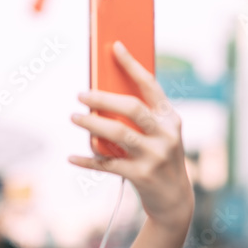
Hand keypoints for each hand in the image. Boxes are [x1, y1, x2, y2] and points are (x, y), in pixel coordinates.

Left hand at [69, 41, 193, 231]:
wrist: (175, 199)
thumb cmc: (161, 158)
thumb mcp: (160, 135)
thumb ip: (141, 118)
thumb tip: (104, 98)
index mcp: (170, 118)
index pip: (150, 85)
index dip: (132, 65)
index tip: (115, 48)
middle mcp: (165, 135)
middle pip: (131, 108)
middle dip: (103, 99)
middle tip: (81, 95)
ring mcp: (154, 156)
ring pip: (117, 134)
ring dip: (91, 125)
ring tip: (74, 117)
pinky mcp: (140, 176)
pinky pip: (107, 164)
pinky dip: (87, 161)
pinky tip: (72, 157)